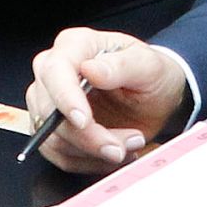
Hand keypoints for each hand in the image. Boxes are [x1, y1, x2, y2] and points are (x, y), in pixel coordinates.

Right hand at [25, 28, 189, 172]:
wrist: (157, 98)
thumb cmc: (151, 74)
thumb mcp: (148, 66)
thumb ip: (120, 65)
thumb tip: (90, 70)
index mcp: (75, 45)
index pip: (55, 71)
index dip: (65, 99)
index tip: (84, 122)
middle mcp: (55, 71)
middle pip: (50, 111)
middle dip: (88, 136)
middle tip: (124, 145)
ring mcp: (49, 101)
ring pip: (54, 138)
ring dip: (93, 152)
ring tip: (128, 146)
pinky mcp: (53, 129)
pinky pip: (59, 155)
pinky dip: (88, 161)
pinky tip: (113, 152)